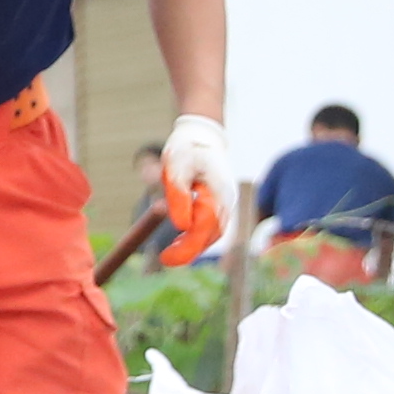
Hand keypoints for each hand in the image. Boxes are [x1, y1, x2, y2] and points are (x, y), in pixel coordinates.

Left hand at [156, 112, 230, 267]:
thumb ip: (178, 196)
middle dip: (190, 249)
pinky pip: (212, 226)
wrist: (201, 135)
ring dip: (193, 245)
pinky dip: (197, 236)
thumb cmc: (186, 149)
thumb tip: (181, 226)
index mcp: (219, 189)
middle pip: (213, 233)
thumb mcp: (176, 167)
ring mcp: (227, 202)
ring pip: (214, 232)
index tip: (165, 256)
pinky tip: (180, 241)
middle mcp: (228, 199)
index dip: (187, 244)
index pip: (206, 225)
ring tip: (169, 254)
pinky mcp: (220, 204)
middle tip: (165, 259)